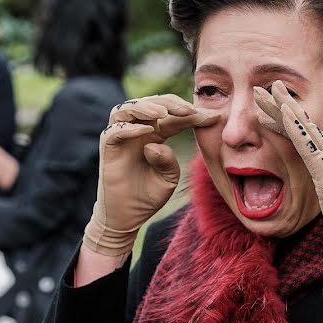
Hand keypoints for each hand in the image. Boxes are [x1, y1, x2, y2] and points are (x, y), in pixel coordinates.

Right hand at [82, 94, 219, 256]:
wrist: (126, 219)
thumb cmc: (146, 198)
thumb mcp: (168, 178)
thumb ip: (168, 160)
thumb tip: (158, 144)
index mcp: (154, 135)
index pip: (174, 117)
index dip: (193, 115)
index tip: (214, 117)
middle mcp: (137, 132)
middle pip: (151, 104)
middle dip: (171, 103)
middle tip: (189, 110)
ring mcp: (120, 138)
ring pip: (128, 109)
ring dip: (146, 107)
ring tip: (163, 113)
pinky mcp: (108, 149)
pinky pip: (115, 131)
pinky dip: (130, 128)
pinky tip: (148, 131)